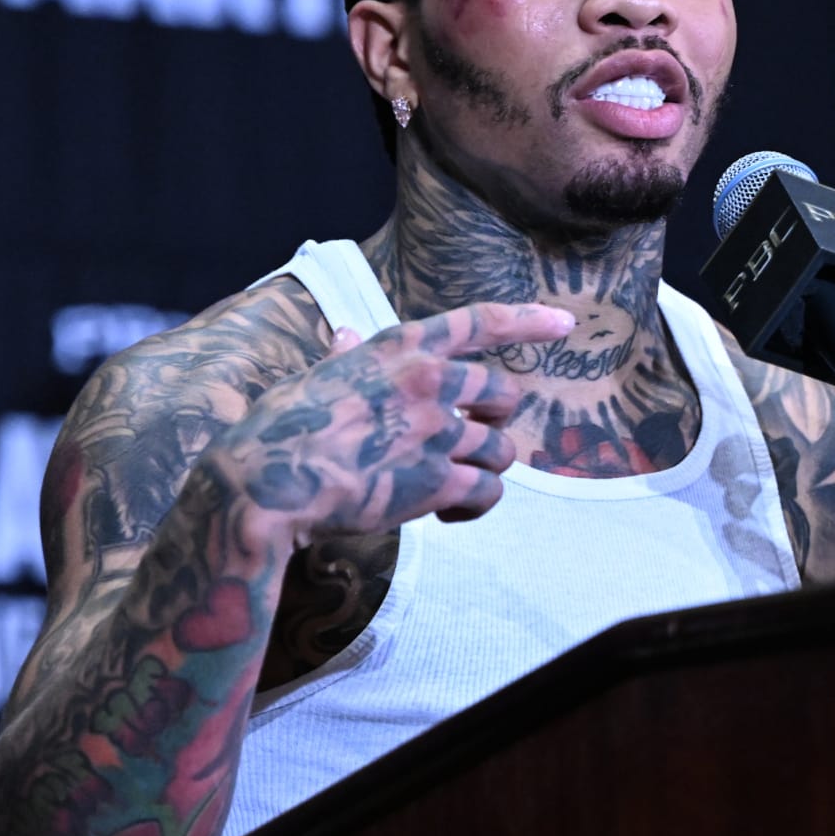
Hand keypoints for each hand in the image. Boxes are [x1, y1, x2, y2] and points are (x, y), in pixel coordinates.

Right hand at [196, 301, 575, 545]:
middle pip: (503, 393)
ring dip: (482, 469)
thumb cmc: (280, 427)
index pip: (480, 322)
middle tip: (463, 442)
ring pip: (500, 449)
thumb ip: (346, 357)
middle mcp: (429, 381)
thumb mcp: (317, 376)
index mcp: (400, 347)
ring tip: (448, 487)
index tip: (565, 323)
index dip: (529, 321)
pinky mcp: (438, 481)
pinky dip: (475, 507)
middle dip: (492, 419)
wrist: (269, 481)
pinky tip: (448, 514)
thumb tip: (343, 333)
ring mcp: (437, 431)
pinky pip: (488, 492)